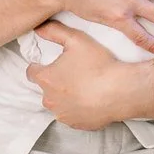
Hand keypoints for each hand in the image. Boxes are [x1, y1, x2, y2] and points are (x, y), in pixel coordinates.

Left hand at [26, 22, 140, 129]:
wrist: (122, 91)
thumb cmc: (98, 65)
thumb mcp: (76, 40)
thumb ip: (54, 31)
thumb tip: (38, 28)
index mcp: (46, 79)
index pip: (31, 72)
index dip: (40, 66)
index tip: (54, 64)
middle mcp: (50, 100)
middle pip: (45, 89)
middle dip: (55, 82)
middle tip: (73, 73)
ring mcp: (63, 115)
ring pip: (58, 104)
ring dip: (65, 97)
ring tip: (83, 87)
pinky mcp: (76, 125)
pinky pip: (72, 116)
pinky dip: (77, 109)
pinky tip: (90, 99)